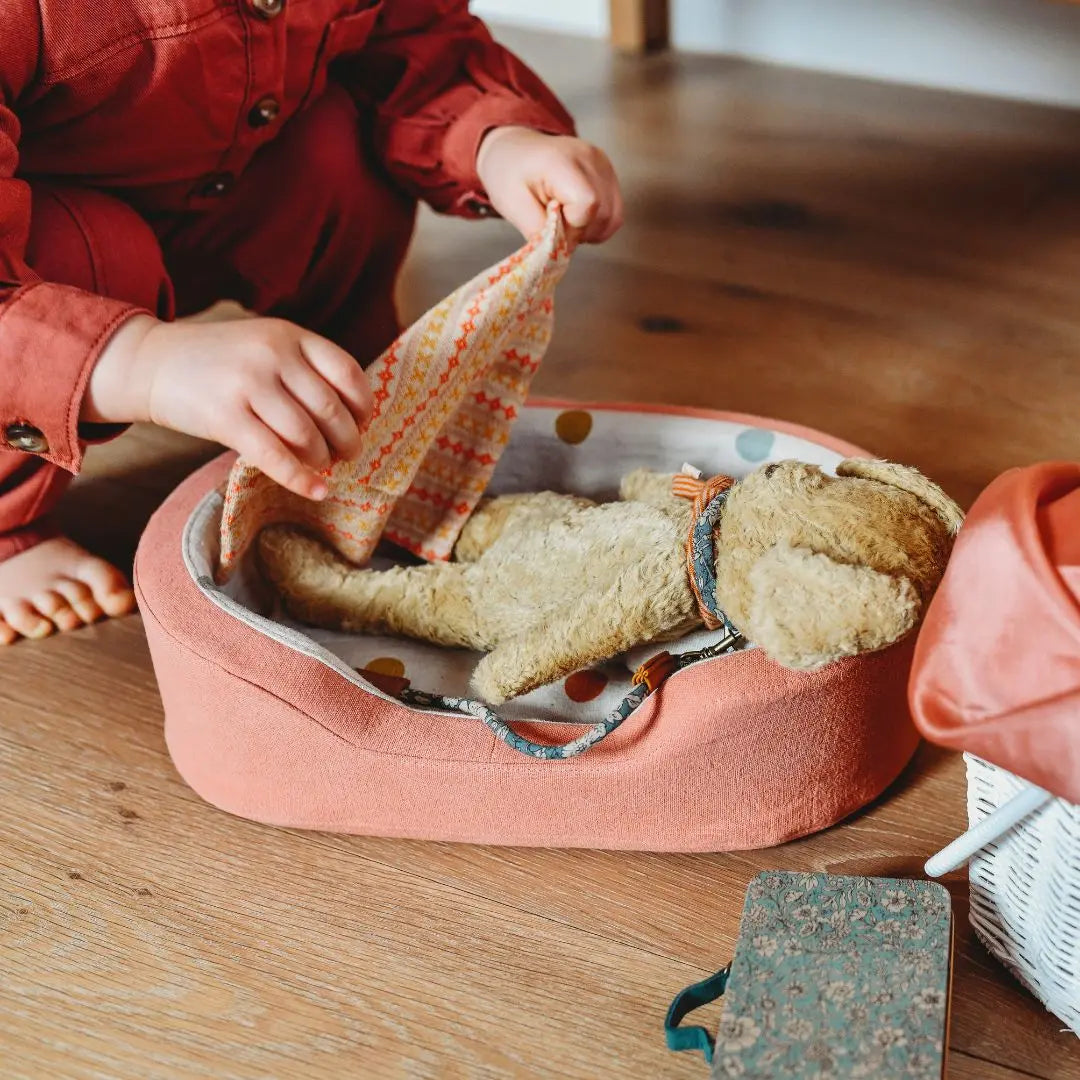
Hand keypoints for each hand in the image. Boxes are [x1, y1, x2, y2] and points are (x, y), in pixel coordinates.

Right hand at [85, 315, 371, 499]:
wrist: (151, 363)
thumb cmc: (220, 362)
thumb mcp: (265, 344)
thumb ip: (304, 368)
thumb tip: (353, 418)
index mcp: (289, 335)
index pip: (347, 372)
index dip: (362, 406)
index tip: (361, 423)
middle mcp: (272, 355)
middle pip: (331, 410)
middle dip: (347, 440)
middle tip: (346, 454)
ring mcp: (248, 384)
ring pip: (307, 436)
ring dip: (323, 459)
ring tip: (323, 465)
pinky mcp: (225, 417)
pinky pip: (275, 456)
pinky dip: (301, 479)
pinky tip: (316, 491)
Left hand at [475, 127, 622, 244]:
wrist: (514, 150)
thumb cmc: (509, 176)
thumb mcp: (512, 206)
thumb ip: (538, 232)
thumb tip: (561, 252)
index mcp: (561, 161)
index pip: (588, 204)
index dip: (572, 226)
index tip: (550, 224)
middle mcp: (589, 158)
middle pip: (603, 213)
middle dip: (579, 231)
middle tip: (554, 223)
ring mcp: (602, 163)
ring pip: (613, 216)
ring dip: (589, 230)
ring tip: (564, 219)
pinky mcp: (608, 172)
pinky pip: (614, 212)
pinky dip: (597, 224)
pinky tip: (576, 217)